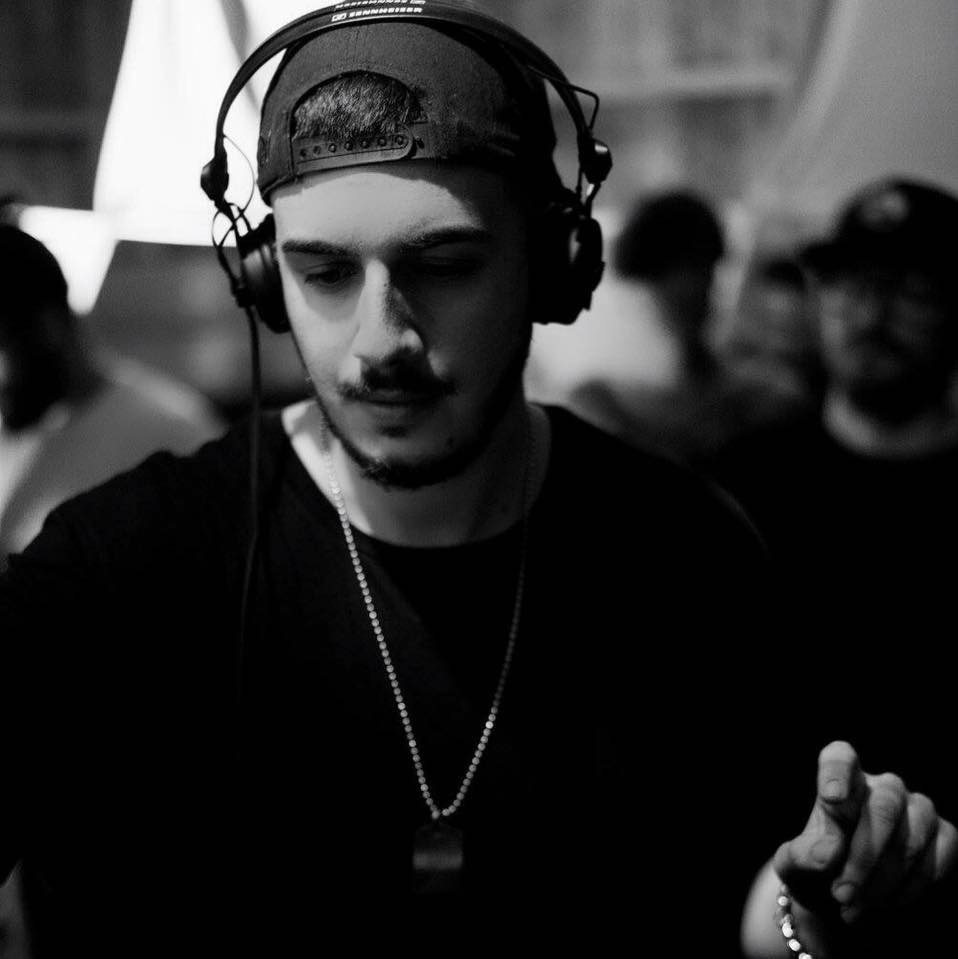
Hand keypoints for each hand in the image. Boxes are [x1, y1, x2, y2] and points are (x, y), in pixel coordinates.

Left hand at [773, 741, 956, 924]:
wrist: (844, 898)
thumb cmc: (815, 869)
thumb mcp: (796, 864)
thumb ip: (805, 854)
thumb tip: (827, 853)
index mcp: (839, 780)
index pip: (840, 757)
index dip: (838, 772)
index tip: (832, 798)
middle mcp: (881, 786)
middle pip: (883, 805)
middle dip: (864, 856)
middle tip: (841, 893)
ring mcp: (916, 808)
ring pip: (912, 836)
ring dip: (885, 879)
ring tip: (855, 905)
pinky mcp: (943, 835)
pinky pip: (937, 859)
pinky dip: (910, 887)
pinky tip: (885, 901)